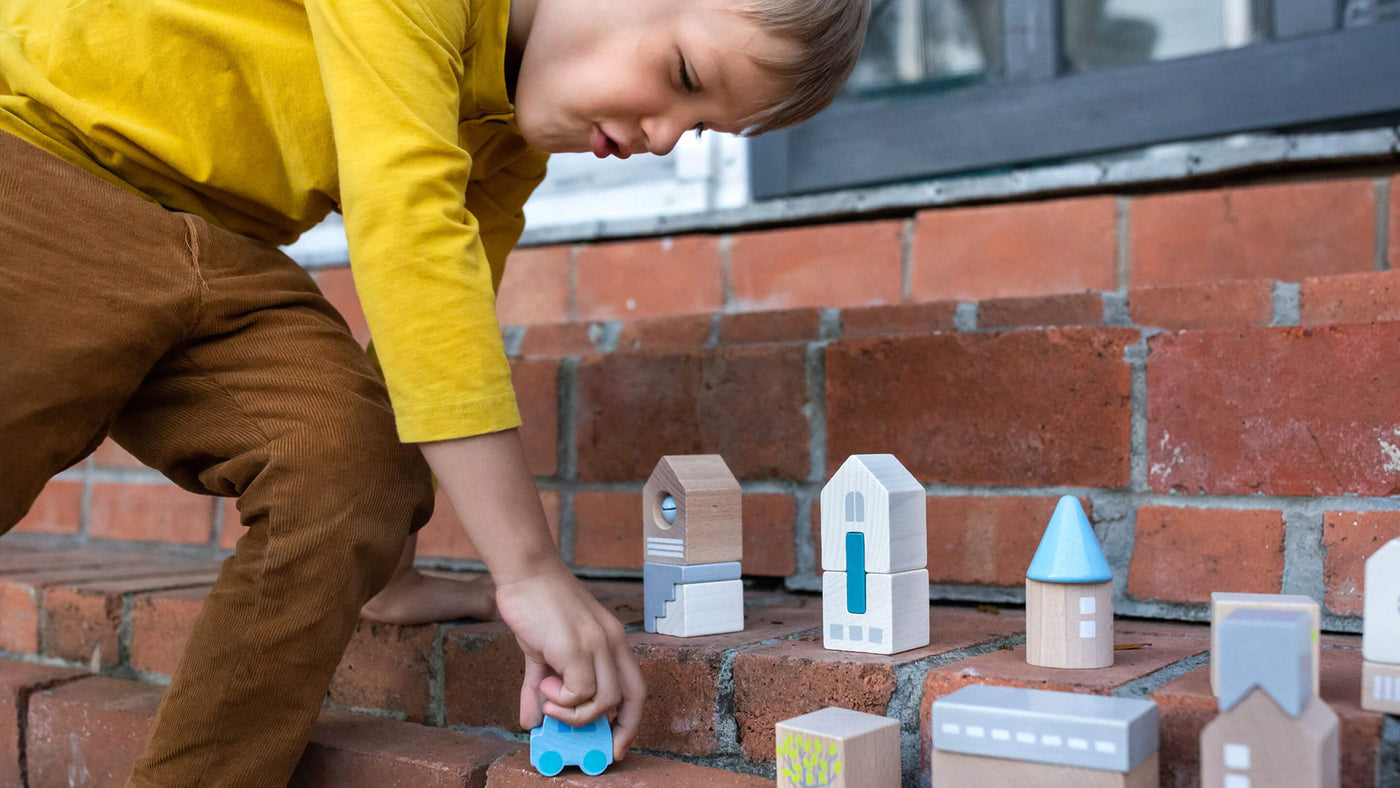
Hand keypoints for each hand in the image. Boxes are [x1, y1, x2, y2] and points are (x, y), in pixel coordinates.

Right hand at [496, 565, 644, 760]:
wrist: (525, 572)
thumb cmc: (536, 607)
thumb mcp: (543, 654)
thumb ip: (540, 689)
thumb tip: (530, 721)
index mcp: (613, 641)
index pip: (636, 688)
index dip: (630, 720)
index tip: (616, 745)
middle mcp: (612, 642)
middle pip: (630, 698)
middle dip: (618, 731)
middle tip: (594, 748)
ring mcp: (597, 644)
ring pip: (604, 701)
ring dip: (573, 713)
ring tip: (548, 698)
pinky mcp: (576, 647)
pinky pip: (580, 692)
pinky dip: (561, 700)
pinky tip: (543, 684)